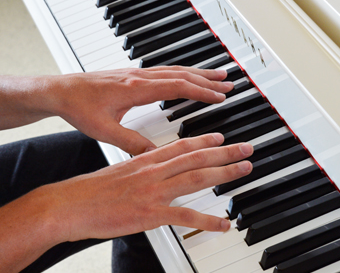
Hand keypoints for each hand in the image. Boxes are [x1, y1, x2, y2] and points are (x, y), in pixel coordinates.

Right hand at [44, 134, 252, 241]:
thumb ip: (143, 167)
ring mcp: (154, 192)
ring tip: (244, 170)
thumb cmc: (92, 189)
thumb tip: (158, 167)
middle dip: (226, 152)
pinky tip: (223, 223)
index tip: (221, 138)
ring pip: (197, 178)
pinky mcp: (150, 214)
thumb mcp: (121, 169)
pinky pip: (185, 216)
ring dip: (224, 173)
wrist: (70, 204)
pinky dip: (207, 220)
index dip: (205, 140)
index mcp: (146, 159)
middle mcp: (154, 171)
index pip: (182, 145)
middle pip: (197, 157)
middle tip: (246, 148)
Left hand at [49, 66, 233, 154]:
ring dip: (198, 72)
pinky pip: (165, 70)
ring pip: (175, 69)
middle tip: (228, 83)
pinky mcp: (133, 75)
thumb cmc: (79, 107)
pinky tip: (187, 76)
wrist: (60, 91)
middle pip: (182, 74)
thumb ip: (130, 143)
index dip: (202, 91)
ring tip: (217, 75)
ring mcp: (137, 73)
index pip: (178, 87)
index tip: (220, 96)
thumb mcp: (104, 130)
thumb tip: (153, 156)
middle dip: (208, 79)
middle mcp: (139, 77)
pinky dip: (182, 72)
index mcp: (136, 89)